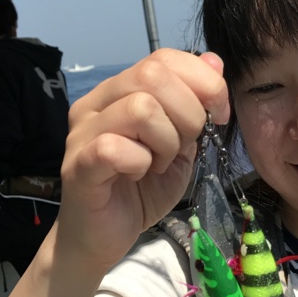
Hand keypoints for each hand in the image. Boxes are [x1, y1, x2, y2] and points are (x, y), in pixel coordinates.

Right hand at [55, 49, 229, 274]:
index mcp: (119, 91)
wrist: (104, 238)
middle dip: (188, 112)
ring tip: (160, 163)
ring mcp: (83, 133)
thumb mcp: (181, 143)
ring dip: (166, 141)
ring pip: (140, 108)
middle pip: (152, 75)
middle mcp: (96, 103)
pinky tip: (139, 175)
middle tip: (184, 147)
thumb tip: (214, 61)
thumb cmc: (141, 190)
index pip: (162, 58)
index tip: (218, 114)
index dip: (202, 81)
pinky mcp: (78, 165)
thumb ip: (195, 103)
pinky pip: (116, 147)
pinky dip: (142, 162)